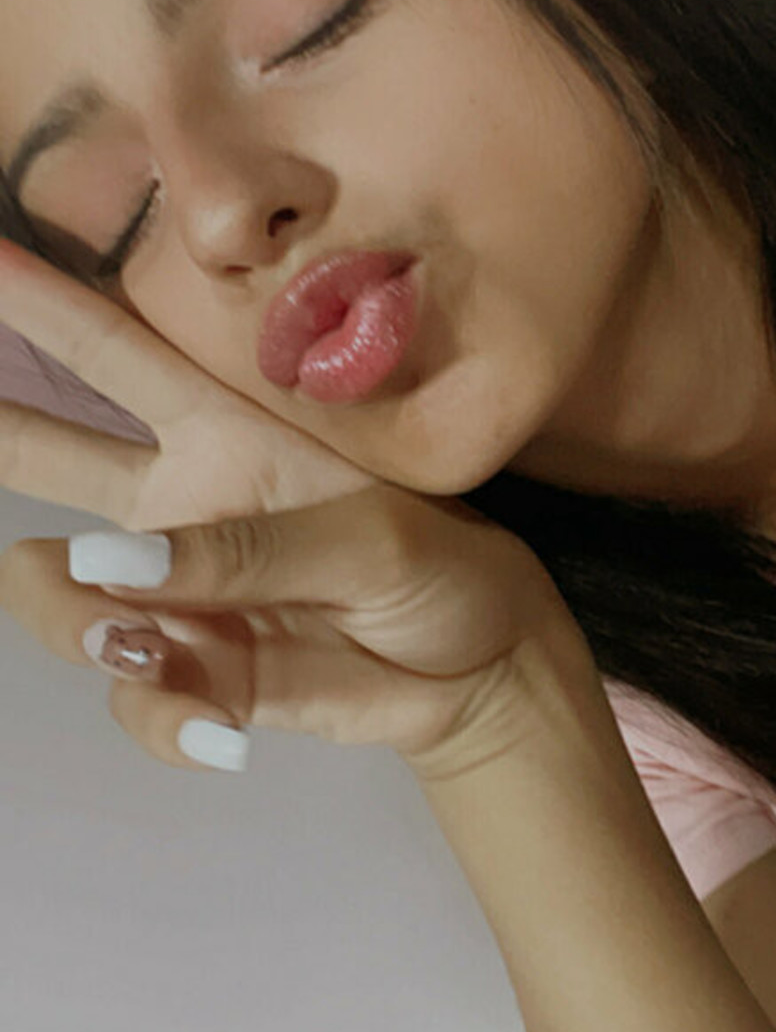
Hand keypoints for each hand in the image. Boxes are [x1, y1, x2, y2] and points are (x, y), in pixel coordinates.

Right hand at [0, 242, 592, 778]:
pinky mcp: (189, 672)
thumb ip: (244, 550)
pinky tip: (227, 728)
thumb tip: (104, 568)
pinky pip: (130, 699)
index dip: (38, 302)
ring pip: (58, 598)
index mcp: (221, 431)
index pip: (110, 351)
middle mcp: (177, 500)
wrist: (475, 670)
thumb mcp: (365, 537)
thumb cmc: (436, 563)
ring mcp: (174, 590)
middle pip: (45, 453)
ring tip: (154, 646)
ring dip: (85, 625)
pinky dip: (166, 718)